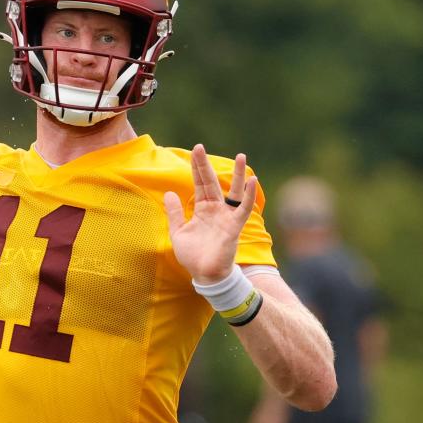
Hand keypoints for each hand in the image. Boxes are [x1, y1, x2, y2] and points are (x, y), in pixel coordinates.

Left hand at [163, 144, 257, 282]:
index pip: (199, 184)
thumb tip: (170, 193)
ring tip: (241, 156)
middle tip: (200, 147)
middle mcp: (216, 210)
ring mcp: (226, 217)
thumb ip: (175, 213)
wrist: (205, 275)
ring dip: (237, 174)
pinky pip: (243, 208)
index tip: (196, 150)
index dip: (197, 168)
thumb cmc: (193, 256)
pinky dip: (248, 195)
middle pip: (211, 182)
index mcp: (202, 209)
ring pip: (233, 191)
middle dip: (205, 165)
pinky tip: (252, 181)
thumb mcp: (178, 232)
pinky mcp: (234, 226)